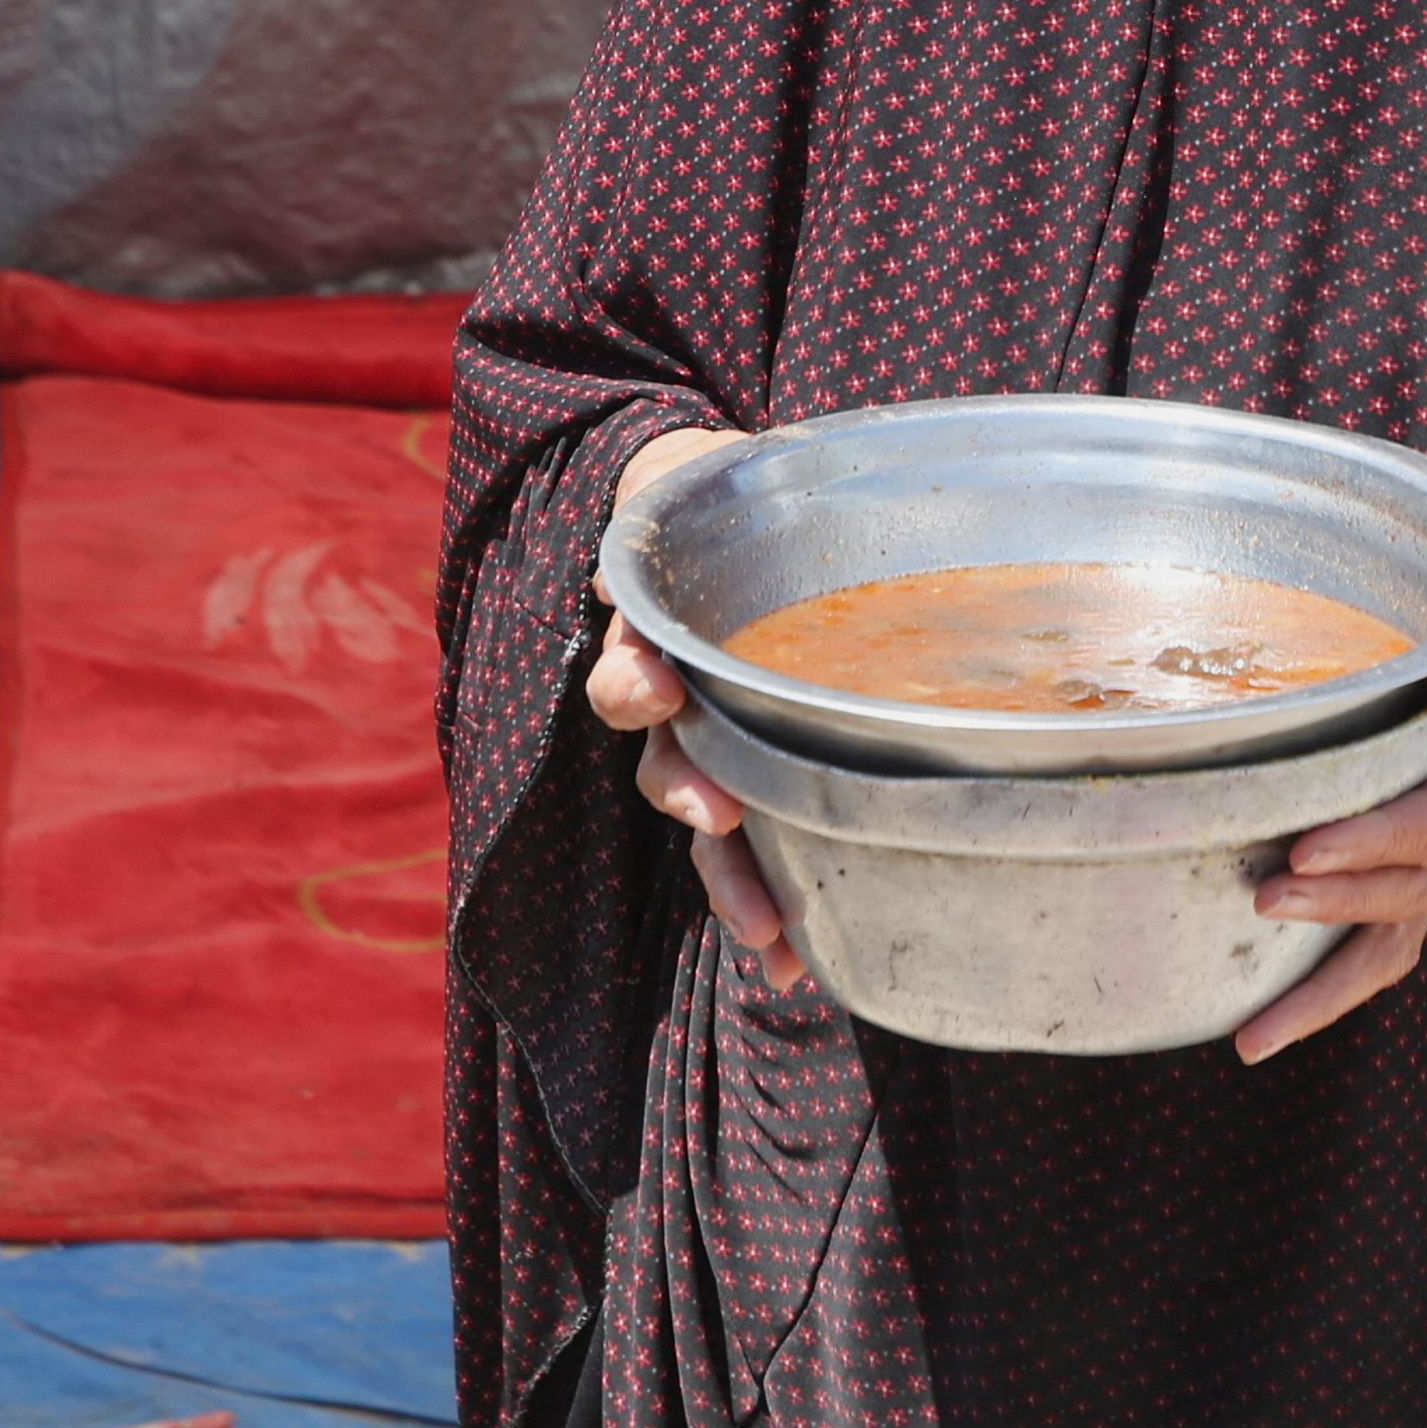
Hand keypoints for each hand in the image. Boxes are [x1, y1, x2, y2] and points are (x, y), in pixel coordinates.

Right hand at [591, 430, 798, 991]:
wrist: (751, 511)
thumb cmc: (738, 485)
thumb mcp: (720, 464)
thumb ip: (704, 476)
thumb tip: (665, 525)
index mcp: (663, 618)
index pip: (633, 653)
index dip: (636, 678)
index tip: (655, 691)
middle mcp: (674, 692)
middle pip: (661, 757)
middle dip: (686, 793)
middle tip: (716, 818)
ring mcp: (710, 742)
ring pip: (704, 820)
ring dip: (729, 877)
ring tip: (766, 932)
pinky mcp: (759, 772)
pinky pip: (754, 849)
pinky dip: (768, 904)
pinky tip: (793, 963)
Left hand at [1231, 510, 1426, 1061]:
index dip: (1379, 839)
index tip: (1308, 847)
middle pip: (1414, 888)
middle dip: (1340, 908)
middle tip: (1262, 905)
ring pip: (1395, 936)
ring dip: (1326, 984)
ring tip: (1252, 1027)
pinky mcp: (1417, 852)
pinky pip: (1380, 934)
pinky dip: (1328, 982)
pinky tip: (1262, 1020)